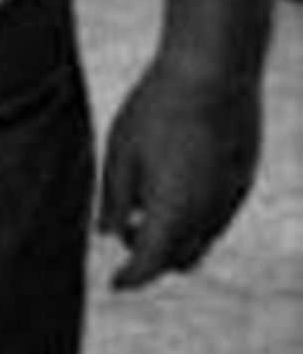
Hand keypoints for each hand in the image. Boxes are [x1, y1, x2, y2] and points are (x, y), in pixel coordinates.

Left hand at [97, 57, 262, 291]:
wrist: (216, 68)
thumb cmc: (157, 107)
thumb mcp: (121, 151)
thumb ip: (114, 199)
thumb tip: (108, 234)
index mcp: (173, 211)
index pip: (150, 265)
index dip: (130, 278)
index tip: (114, 284)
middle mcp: (209, 213)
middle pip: (180, 260)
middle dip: (153, 257)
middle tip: (128, 230)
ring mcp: (232, 197)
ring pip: (204, 239)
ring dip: (176, 236)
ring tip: (150, 198)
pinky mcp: (244, 179)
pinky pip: (219, 215)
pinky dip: (196, 216)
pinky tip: (177, 179)